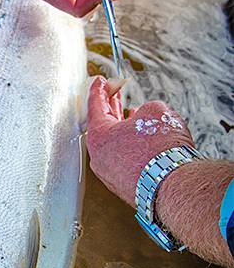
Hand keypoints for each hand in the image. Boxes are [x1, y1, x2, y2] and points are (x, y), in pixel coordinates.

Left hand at [86, 76, 195, 206]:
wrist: (172, 185)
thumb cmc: (161, 151)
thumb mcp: (157, 112)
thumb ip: (145, 110)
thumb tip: (145, 118)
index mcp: (98, 135)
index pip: (95, 105)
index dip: (99, 89)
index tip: (99, 81)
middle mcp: (99, 157)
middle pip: (102, 125)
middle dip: (110, 106)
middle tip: (114, 93)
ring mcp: (109, 174)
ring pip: (114, 145)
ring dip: (123, 129)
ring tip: (133, 115)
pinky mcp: (123, 186)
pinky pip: (123, 161)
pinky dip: (130, 148)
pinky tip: (142, 141)